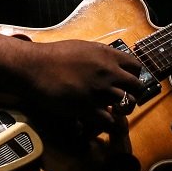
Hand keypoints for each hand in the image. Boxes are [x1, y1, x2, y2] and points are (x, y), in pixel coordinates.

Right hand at [18, 39, 146, 130]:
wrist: (34, 67)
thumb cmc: (53, 55)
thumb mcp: (82, 48)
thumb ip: (99, 56)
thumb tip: (108, 62)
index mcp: (107, 55)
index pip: (136, 66)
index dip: (134, 77)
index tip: (128, 83)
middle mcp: (108, 72)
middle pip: (137, 87)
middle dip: (133, 96)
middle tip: (124, 100)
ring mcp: (100, 90)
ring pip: (126, 104)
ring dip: (121, 110)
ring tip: (113, 112)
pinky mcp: (88, 107)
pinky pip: (110, 120)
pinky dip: (107, 123)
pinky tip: (100, 120)